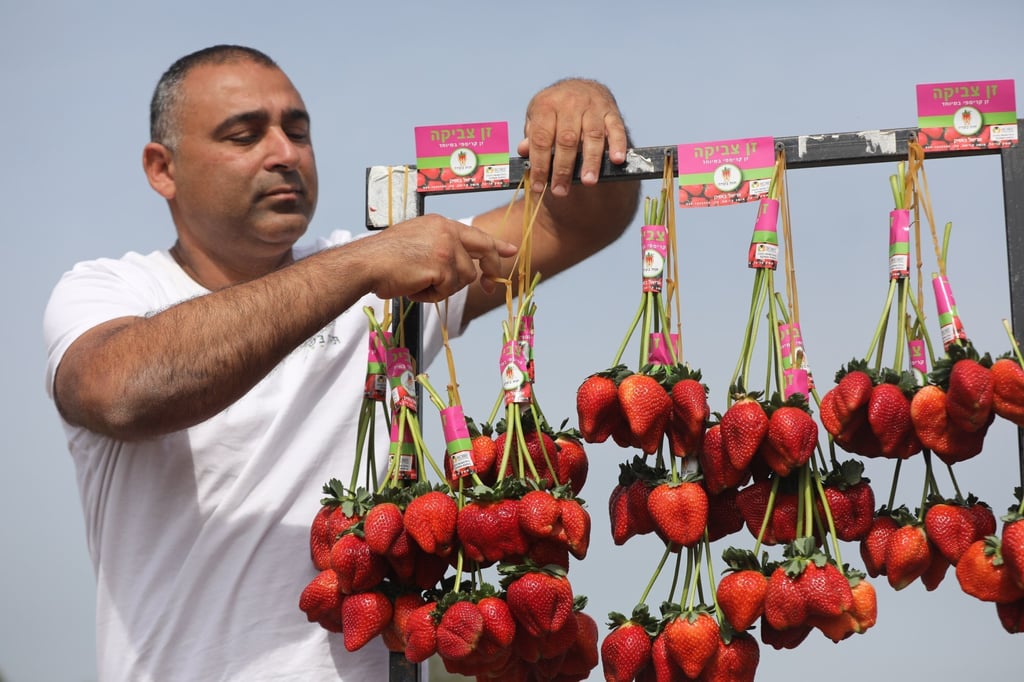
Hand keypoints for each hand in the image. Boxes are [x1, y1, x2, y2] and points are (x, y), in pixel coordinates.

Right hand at [364, 215, 517, 302]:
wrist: (367, 263)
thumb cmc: (385, 257)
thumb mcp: (418, 241)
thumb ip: (441, 247)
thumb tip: (462, 267)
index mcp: (441, 223)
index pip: (476, 233)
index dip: (495, 244)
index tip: (510, 251)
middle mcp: (447, 231)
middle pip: (483, 252)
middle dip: (490, 271)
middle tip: (489, 287)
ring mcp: (446, 248)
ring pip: (464, 278)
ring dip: (444, 288)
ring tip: (419, 282)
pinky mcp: (442, 266)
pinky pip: (448, 290)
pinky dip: (432, 295)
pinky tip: (415, 287)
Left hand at [515, 78, 628, 197]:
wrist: (580, 88)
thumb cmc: (554, 111)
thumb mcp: (537, 118)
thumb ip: (532, 137)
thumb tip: (523, 151)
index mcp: (546, 104)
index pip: (541, 138)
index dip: (539, 165)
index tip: (539, 187)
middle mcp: (569, 102)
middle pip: (566, 139)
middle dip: (563, 168)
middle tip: (561, 191)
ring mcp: (592, 106)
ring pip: (592, 135)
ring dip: (591, 161)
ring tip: (588, 182)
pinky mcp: (611, 111)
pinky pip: (616, 129)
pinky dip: (617, 145)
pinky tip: (616, 160)